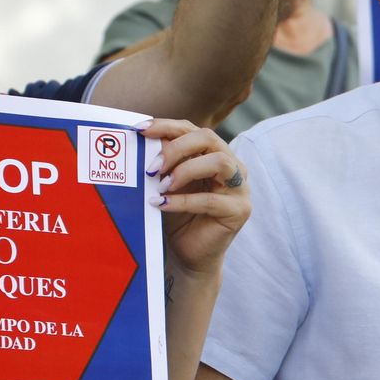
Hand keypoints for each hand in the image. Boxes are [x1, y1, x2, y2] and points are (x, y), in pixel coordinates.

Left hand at [140, 120, 250, 274]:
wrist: (189, 254)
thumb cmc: (177, 216)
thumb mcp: (166, 184)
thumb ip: (163, 163)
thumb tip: (145, 141)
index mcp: (214, 154)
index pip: (193, 129)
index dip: (167, 126)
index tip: (140, 131)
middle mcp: (232, 166)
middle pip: (209, 138)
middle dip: (176, 147)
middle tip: (152, 167)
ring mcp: (240, 188)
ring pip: (220, 162)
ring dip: (185, 171)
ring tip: (162, 185)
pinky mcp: (240, 211)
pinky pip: (211, 200)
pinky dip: (183, 201)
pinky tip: (161, 204)